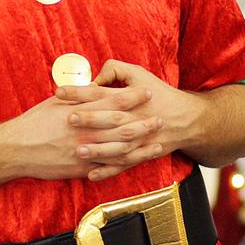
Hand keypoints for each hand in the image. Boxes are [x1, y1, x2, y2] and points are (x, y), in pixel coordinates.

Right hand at [0, 88, 158, 181]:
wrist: (17, 148)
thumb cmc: (34, 122)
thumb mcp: (55, 103)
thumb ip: (77, 97)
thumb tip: (93, 87)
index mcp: (81, 111)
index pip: (113, 101)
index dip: (132, 97)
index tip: (147, 92)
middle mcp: (87, 130)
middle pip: (122, 125)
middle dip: (144, 122)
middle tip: (160, 118)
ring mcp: (86, 150)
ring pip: (120, 148)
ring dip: (140, 145)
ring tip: (156, 142)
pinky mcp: (82, 167)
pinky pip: (107, 166)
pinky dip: (124, 164)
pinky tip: (136, 161)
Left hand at [58, 60, 204, 179]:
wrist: (185, 119)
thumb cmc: (157, 92)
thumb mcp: (138, 73)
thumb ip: (114, 70)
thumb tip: (93, 78)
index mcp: (130, 98)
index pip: (101, 93)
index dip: (80, 91)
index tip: (59, 91)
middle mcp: (134, 119)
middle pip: (109, 119)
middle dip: (89, 119)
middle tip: (68, 119)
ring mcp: (138, 139)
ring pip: (116, 145)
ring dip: (97, 149)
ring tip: (77, 150)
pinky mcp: (140, 154)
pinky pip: (123, 165)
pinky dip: (107, 170)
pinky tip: (90, 175)